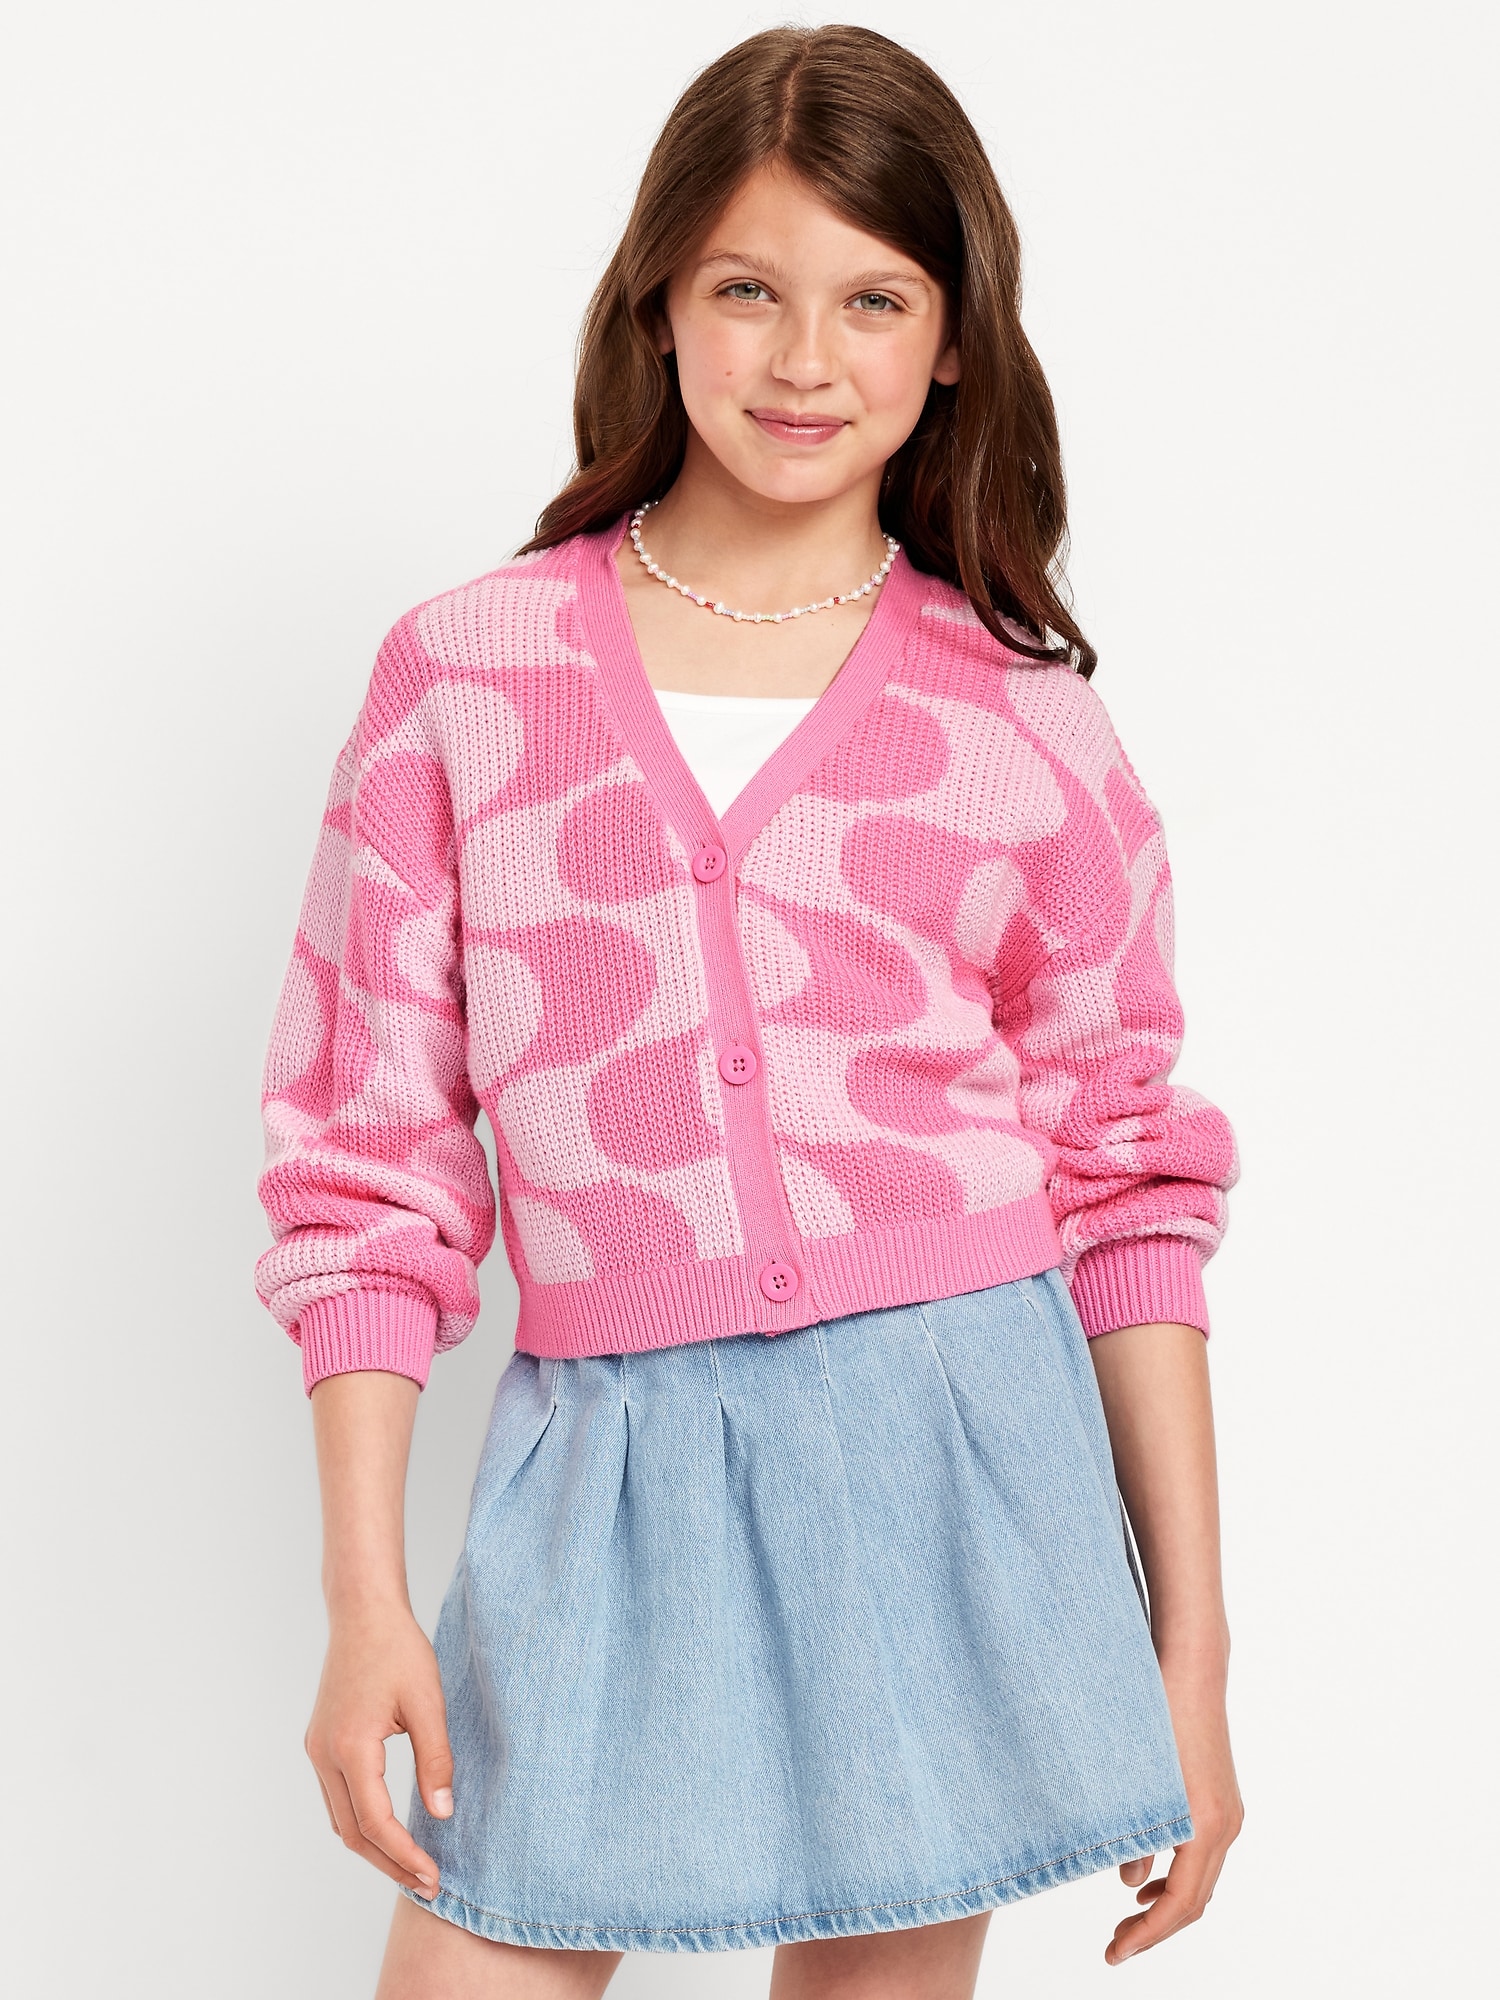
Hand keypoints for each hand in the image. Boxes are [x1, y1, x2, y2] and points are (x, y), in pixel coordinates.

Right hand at [304, 1600, 454, 1897]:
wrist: (363, 1613)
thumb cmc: (399, 1650)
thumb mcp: (428, 1702)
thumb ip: (436, 1759)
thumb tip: (442, 1814)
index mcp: (350, 1747)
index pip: (376, 1822)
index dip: (405, 1855)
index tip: (433, 1875)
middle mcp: (324, 1754)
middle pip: (352, 1833)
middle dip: (389, 1863)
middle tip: (427, 1882)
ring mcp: (317, 1749)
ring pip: (340, 1820)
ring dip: (373, 1847)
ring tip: (412, 1863)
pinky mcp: (320, 1742)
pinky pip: (336, 1798)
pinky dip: (361, 1822)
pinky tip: (388, 1828)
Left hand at [1106, 1654, 1243, 1964]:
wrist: (1189, 1666)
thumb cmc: (1158, 1713)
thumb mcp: (1135, 1779)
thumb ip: (1133, 1836)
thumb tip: (1129, 1882)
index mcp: (1205, 1825)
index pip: (1180, 1905)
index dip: (1147, 1936)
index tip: (1114, 1953)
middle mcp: (1225, 1825)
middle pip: (1194, 1900)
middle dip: (1155, 1928)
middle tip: (1115, 1945)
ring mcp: (1227, 1811)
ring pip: (1201, 1880)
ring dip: (1166, 1904)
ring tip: (1128, 1919)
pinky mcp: (1219, 1797)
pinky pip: (1202, 1855)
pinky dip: (1177, 1877)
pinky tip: (1147, 1879)